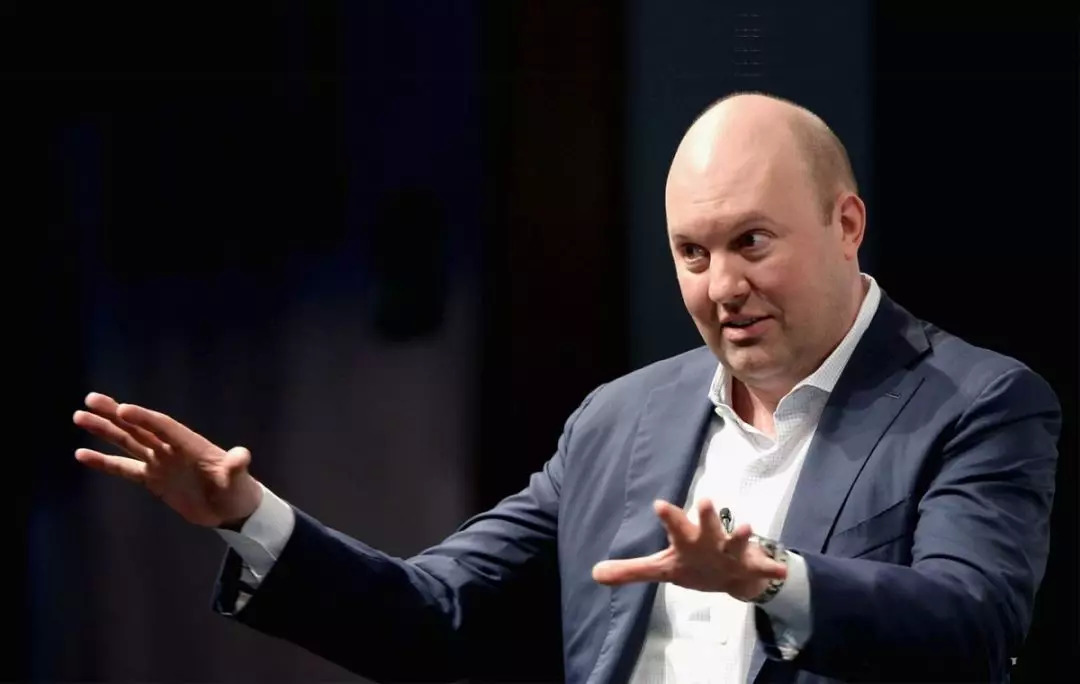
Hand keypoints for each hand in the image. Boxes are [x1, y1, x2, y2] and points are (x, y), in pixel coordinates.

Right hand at [73, 392, 261, 527]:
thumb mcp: (238, 479)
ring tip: (80, 417)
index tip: (123, 409)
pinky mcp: (153, 479)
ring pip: (128, 442)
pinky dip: (104, 463)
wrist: (231, 510)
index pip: (163, 427)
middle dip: (116, 414)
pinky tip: (82, 454)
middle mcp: (171, 449)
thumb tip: (242, 455)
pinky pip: (124, 469)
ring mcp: (160, 462)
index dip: (144, 418)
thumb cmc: (238, 491)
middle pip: (140, 427)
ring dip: (105, 431)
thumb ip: (235, 467)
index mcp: (190, 444)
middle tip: (91, 400)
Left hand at [591, 498, 785, 601]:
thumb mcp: (662, 569)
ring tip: (746, 527)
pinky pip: (763, 566)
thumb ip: (631, 570)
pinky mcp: (751, 564)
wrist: (731, 575)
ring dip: (742, 535)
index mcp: (687, 540)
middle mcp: (710, 540)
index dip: (668, 516)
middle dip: (707, 515)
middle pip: (707, 526)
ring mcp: (732, 550)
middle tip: (707, 499)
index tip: (659, 504)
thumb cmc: (693, 563)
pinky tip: (779, 567)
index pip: (675, 525)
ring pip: (736, 540)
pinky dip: (771, 566)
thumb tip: (595, 573)